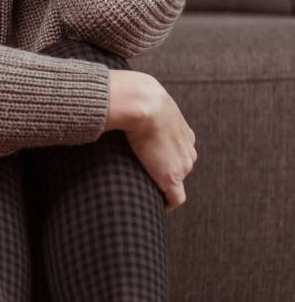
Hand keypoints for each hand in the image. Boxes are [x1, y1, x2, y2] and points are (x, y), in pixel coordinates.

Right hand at [107, 69, 197, 213]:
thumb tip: (114, 98)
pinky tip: (155, 206)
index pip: (177, 151)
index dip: (163, 158)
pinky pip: (175, 199)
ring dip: (162, 186)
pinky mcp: (171, 177)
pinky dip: (167, 204)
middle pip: (179, 167)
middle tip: (143, 176)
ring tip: (144, 188)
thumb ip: (136, 105)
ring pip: (176, 181)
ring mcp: (182, 165)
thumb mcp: (142, 99)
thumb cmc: (135, 96)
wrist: (141, 102)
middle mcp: (187, 150)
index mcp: (184, 133)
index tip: (149, 162)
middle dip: (164, 172)